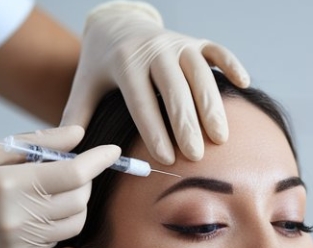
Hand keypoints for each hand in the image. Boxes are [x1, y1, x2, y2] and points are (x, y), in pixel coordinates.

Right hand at [0, 126, 119, 247]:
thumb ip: (39, 142)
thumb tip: (79, 135)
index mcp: (8, 183)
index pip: (72, 173)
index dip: (98, 161)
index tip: (112, 151)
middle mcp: (17, 215)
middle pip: (79, 198)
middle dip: (86, 180)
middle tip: (74, 166)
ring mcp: (19, 239)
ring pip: (75, 221)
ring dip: (78, 202)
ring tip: (58, 187)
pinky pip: (57, 236)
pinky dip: (60, 219)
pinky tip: (41, 207)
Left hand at [60, 1, 249, 164]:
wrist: (116, 24)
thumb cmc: (101, 66)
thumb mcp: (84, 87)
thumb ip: (76, 118)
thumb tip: (68, 156)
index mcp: (124, 63)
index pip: (141, 100)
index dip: (154, 130)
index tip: (166, 158)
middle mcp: (153, 50)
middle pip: (174, 89)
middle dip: (186, 124)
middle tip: (196, 155)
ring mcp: (178, 43)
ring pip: (199, 73)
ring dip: (211, 105)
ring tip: (220, 137)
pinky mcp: (195, 40)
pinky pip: (217, 51)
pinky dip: (231, 65)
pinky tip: (243, 84)